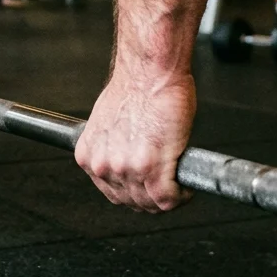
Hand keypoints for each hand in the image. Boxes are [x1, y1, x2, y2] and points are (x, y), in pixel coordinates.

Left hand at [75, 67, 195, 212]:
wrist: (149, 72)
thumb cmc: (136, 88)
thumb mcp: (109, 124)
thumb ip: (114, 148)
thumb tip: (128, 159)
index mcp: (89, 156)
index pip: (112, 193)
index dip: (135, 193)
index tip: (148, 188)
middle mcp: (104, 166)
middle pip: (132, 202)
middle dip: (153, 197)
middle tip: (169, 186)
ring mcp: (126, 170)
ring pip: (152, 204)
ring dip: (170, 196)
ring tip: (179, 183)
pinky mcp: (152, 169)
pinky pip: (169, 198)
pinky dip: (182, 195)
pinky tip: (186, 185)